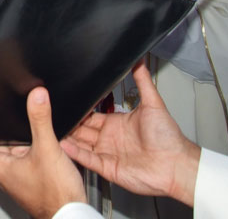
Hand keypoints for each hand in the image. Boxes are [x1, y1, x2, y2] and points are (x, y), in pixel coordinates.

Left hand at [0, 87, 84, 218]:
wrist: (72, 216)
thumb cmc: (56, 195)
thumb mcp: (48, 149)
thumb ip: (41, 121)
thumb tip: (36, 96)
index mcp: (2, 169)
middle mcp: (8, 175)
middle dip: (1, 132)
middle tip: (6, 115)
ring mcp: (21, 179)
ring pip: (13, 154)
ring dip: (18, 141)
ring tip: (24, 124)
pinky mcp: (34, 180)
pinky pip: (27, 160)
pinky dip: (32, 149)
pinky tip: (42, 142)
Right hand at [61, 60, 200, 206]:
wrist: (177, 164)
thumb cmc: (168, 137)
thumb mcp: (153, 103)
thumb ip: (143, 81)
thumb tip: (139, 60)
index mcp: (116, 123)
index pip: (91, 115)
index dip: (80, 109)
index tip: (66, 100)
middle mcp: (110, 138)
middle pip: (82, 130)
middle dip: (69, 123)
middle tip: (53, 113)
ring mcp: (107, 153)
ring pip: (81, 144)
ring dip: (67, 138)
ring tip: (51, 128)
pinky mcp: (108, 168)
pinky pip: (87, 160)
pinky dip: (75, 153)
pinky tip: (63, 144)